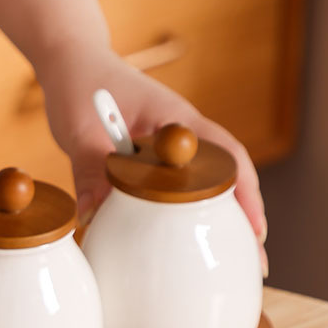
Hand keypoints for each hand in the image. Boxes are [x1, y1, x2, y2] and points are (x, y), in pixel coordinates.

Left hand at [36, 45, 268, 275]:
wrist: (71, 62)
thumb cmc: (79, 85)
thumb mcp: (79, 127)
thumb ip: (88, 169)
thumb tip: (92, 219)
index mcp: (175, 120)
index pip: (225, 156)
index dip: (245, 194)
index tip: (255, 229)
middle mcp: (181, 135)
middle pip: (228, 177)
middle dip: (245, 219)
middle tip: (256, 264)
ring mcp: (169, 148)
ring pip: (206, 187)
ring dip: (221, 221)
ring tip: (232, 264)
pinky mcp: (152, 161)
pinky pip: (177, 191)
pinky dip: (187, 216)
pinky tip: (186, 244)